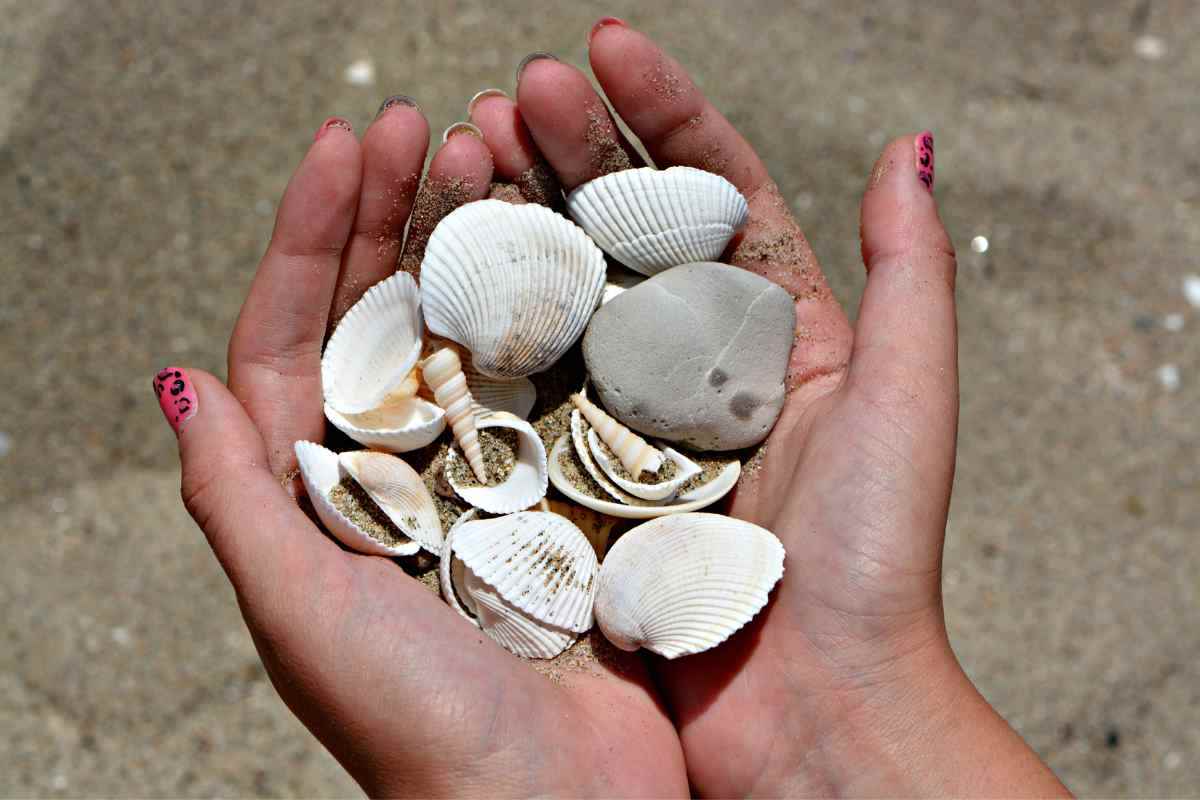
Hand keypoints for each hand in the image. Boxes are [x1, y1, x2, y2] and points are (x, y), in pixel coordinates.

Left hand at [158, 104, 685, 794]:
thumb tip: (174, 381)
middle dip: (392, 215)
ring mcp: (487, 476)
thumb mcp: (303, 615)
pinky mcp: (565, 491)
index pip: (296, 337)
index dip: (310, 236)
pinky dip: (557, 312)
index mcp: (323, 495)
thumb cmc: (422, 735)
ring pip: (469, 332)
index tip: (345, 147)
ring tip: (493, 160)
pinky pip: (554, 382)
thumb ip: (239, 502)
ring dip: (475, 244)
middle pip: (382, 316)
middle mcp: (400, 474)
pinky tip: (572, 252)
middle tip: (421, 126)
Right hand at [500, 20, 1061, 795]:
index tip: (603, 46)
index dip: (661, 112)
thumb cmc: (872, 565)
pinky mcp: (578, 478)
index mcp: (777, 333)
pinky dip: (487, 322)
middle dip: (570, 150)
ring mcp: (629, 420)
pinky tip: (443, 265)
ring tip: (462, 149)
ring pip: (565, 295)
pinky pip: (526, 385)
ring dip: (516, 218)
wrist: (809, 715)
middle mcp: (697, 366)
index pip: (716, 191)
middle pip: (625, 232)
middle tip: (510, 91)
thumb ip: (911, 270)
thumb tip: (913, 147)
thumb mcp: (907, 400)